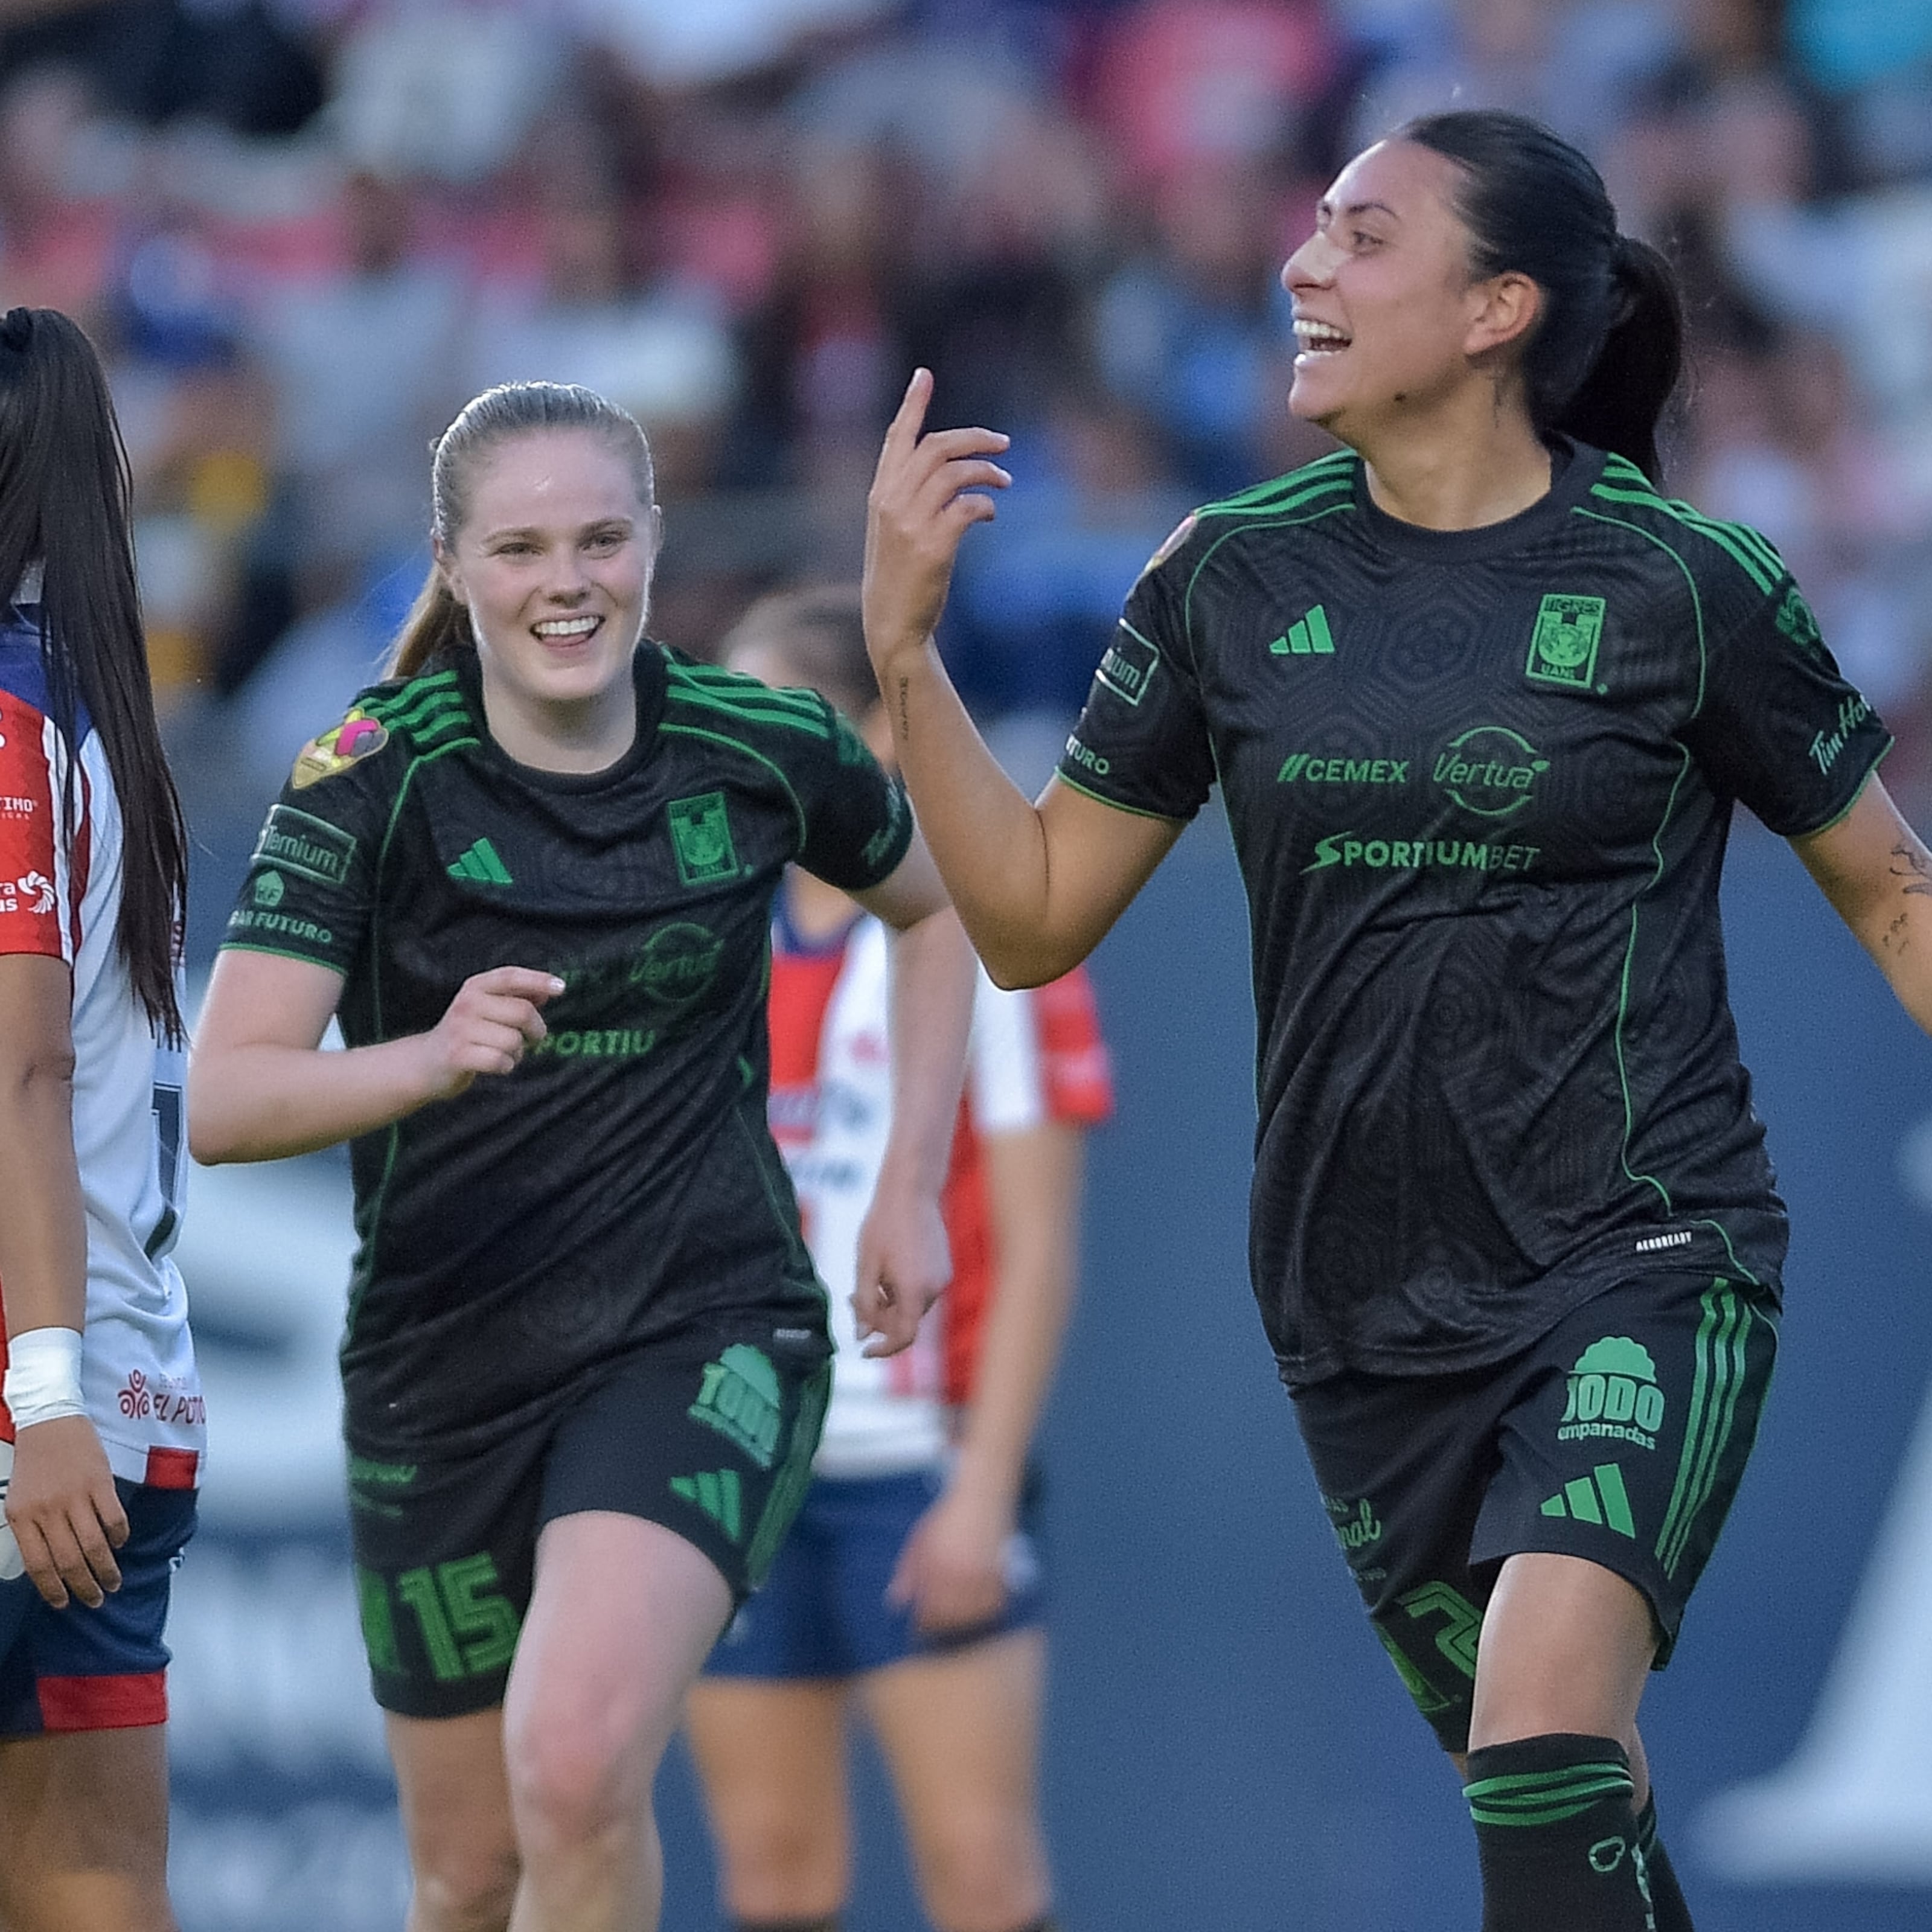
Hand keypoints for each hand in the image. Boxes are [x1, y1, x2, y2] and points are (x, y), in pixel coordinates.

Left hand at [4, 1415, 126, 1608]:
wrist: (50, 1420)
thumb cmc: (34, 1462)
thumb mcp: (19, 1500)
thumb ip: (32, 1530)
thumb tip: (51, 1566)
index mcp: (23, 1517)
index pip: (39, 1565)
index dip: (53, 1590)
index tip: (65, 1603)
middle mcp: (48, 1510)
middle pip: (69, 1560)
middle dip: (84, 1586)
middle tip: (97, 1599)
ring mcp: (75, 1496)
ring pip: (94, 1545)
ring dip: (106, 1569)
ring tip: (114, 1581)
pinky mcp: (100, 1482)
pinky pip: (113, 1518)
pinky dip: (119, 1536)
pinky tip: (120, 1543)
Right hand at [417, 967, 563, 1099]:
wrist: (425, 1063)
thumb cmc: (466, 1034)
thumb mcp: (486, 1008)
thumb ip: (515, 997)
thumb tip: (547, 991)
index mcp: (475, 987)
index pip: (510, 977)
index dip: (538, 980)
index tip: (561, 988)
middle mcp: (467, 1003)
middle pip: (522, 1012)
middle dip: (536, 1030)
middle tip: (532, 1038)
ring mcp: (460, 1029)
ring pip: (514, 1040)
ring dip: (517, 1053)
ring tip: (504, 1053)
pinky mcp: (457, 1055)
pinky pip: (500, 1061)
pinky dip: (506, 1066)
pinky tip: (496, 1065)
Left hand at [852, 1180, 949, 1357]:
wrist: (911, 1190)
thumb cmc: (883, 1225)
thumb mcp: (866, 1266)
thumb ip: (864, 1305)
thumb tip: (863, 1336)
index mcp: (915, 1292)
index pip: (903, 1338)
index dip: (883, 1350)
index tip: (864, 1350)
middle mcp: (935, 1289)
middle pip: (906, 1321)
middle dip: (879, 1318)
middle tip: (851, 1299)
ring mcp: (942, 1277)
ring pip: (912, 1305)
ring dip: (889, 1302)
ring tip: (867, 1280)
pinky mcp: (944, 1267)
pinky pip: (921, 1290)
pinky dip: (903, 1289)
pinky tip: (887, 1270)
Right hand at [862, 368, 1010, 684]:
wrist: (891, 623)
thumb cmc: (898, 577)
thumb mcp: (892, 530)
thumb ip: (909, 496)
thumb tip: (949, 472)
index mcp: (880, 493)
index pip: (896, 438)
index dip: (912, 404)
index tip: (924, 376)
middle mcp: (891, 501)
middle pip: (936, 447)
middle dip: (974, 438)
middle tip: (1004, 443)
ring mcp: (910, 523)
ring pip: (955, 472)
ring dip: (987, 470)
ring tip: (1004, 481)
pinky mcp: (933, 546)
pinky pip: (967, 507)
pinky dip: (985, 504)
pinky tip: (990, 513)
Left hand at [887, 1481, 1012, 1634]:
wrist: (981, 1497)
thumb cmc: (945, 1519)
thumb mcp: (918, 1541)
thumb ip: (906, 1572)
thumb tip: (896, 1603)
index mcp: (935, 1567)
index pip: (927, 1611)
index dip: (921, 1625)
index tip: (918, 1629)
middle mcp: (959, 1574)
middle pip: (948, 1618)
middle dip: (940, 1627)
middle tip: (936, 1629)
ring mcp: (982, 1576)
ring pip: (971, 1616)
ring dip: (962, 1622)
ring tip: (955, 1621)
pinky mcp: (1000, 1574)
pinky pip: (993, 1605)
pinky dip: (984, 1611)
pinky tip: (976, 1609)